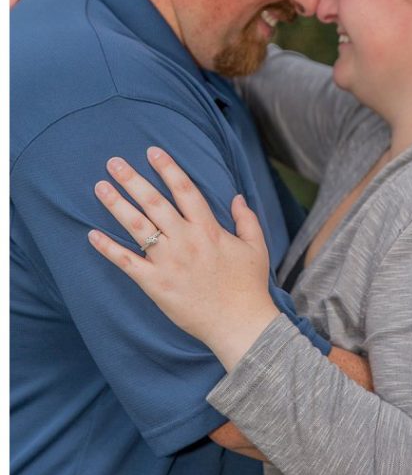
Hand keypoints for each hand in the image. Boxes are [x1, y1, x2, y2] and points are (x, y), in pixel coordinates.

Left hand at [87, 146, 278, 370]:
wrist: (239, 322)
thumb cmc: (248, 286)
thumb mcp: (256, 247)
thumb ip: (246, 219)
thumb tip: (236, 197)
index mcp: (209, 229)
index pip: (185, 190)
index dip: (168, 168)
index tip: (152, 152)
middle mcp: (185, 240)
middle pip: (154, 202)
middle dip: (133, 179)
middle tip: (114, 162)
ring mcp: (168, 262)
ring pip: (137, 226)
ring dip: (116, 205)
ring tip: (100, 187)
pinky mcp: (155, 284)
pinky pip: (127, 262)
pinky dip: (108, 248)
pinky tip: (92, 235)